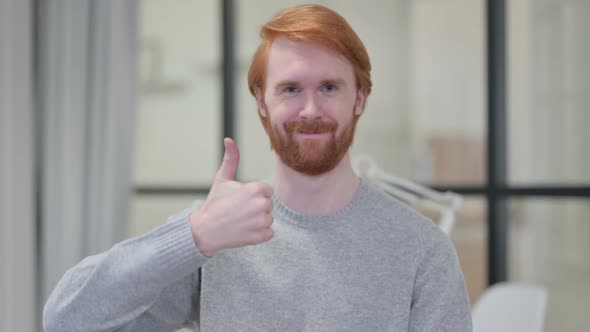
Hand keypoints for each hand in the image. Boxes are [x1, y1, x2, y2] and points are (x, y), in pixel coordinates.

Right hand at [189, 138, 273, 256]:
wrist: (207, 230)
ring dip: (258, 220)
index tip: (241, 200)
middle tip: (240, 211)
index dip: (254, 194)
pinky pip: (269, 232)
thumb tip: (229, 140)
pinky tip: (245, 230)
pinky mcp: (262, 236)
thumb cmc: (215, 204)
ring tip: (241, 220)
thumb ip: (231, 159)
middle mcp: (262, 204)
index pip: (266, 190)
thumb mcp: (222, 179)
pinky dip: (259, 233)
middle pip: (268, 204)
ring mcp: (262, 221)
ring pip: (268, 218)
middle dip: (257, 207)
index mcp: (256, 189)